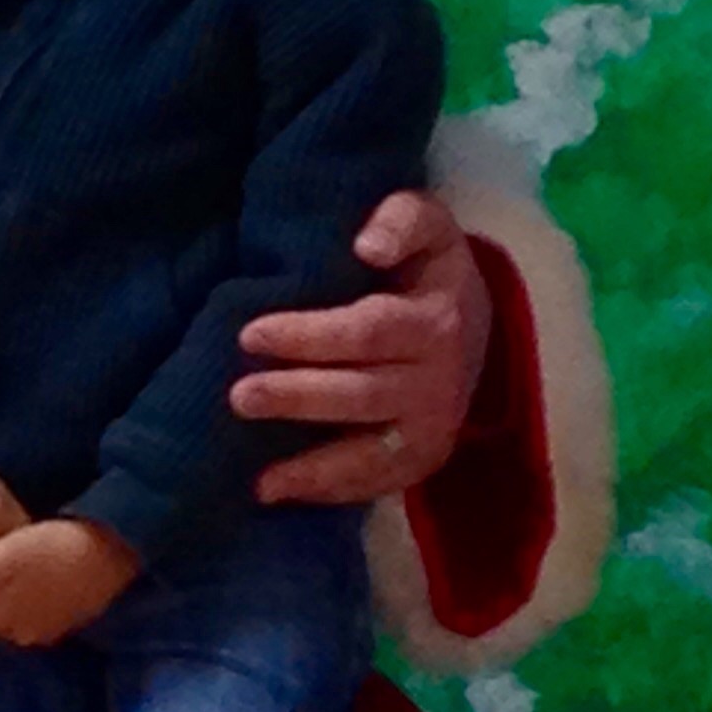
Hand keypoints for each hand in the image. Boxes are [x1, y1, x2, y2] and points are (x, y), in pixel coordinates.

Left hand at [0, 518, 139, 648]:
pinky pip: (40, 616)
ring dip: (11, 602)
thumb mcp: (4, 557)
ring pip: (14, 622)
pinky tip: (44, 575)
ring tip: (18, 568)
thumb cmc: (51, 550)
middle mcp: (21, 636)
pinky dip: (36, 601)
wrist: (111, 555)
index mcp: (0, 621)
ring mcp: (49, 631)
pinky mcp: (71, 621)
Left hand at [233, 189, 489, 506]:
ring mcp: (433, 427)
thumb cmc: (428, 267)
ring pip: (371, 452)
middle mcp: (439, 381)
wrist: (472, 321)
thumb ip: (401, 219)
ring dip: (312, 466)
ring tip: (260, 477)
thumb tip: (367, 244)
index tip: (250, 334)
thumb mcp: (427, 225)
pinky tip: (278, 493)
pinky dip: (329, 491)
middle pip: (362, 394)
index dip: (310, 336)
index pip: (368, 332)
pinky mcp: (423, 458)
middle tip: (238, 397)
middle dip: (298, 397)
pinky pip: (377, 483)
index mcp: (436, 320)